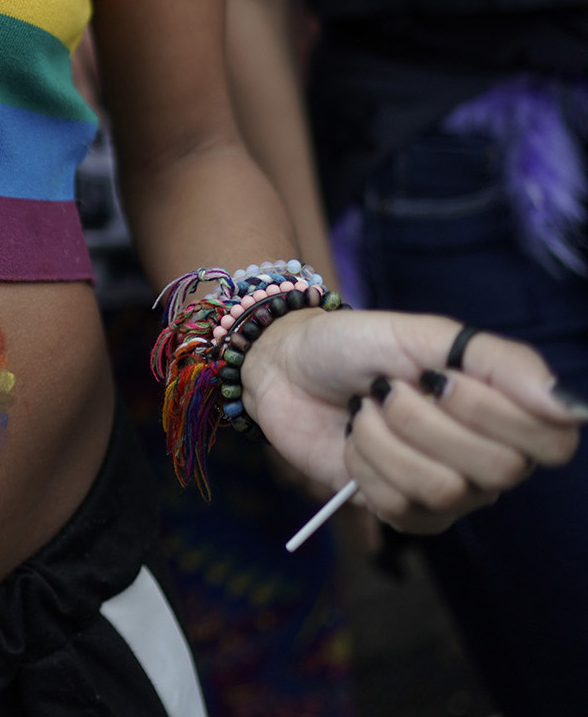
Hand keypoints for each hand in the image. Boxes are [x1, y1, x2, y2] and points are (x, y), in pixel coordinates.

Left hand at [244, 310, 581, 532]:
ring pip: (444, 489)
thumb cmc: (361, 346)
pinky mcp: (404, 514)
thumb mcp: (429, 335)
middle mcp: (492, 460)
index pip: (552, 443)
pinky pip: (399, 508)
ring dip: (387, 440)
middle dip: (425, 420)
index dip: (496, 412)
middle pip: (498, 469)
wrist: (288, 368)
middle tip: (390, 390)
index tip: (442, 375)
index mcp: (511, 414)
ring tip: (367, 412)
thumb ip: (501, 362)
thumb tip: (569, 408)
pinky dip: (365, 465)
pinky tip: (354, 442)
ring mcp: (452, 493)